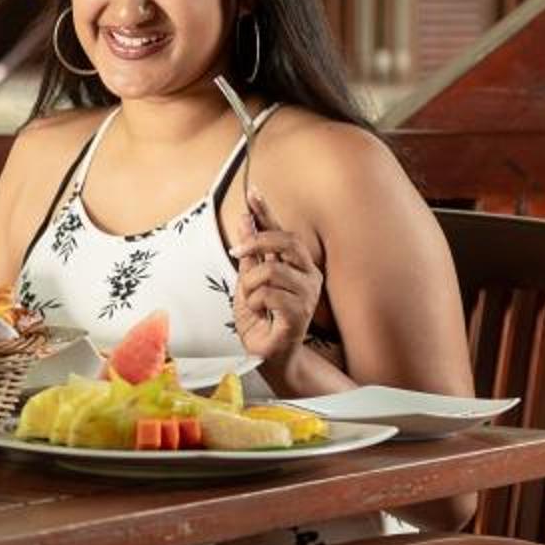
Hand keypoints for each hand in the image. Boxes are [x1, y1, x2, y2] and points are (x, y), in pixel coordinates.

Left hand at [229, 195, 324, 371]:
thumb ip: (250, 253)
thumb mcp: (247, 281)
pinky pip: (269, 293)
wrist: (266, 353)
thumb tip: (244, 219)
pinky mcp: (300, 313)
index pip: (282, 231)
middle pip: (287, 240)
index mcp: (295, 265)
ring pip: (271, 270)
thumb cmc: (260, 320)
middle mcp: (307, 275)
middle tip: (236, 253)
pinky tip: (259, 312)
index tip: (252, 191)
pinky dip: (254, 301)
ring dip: (250, 284)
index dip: (267, 211)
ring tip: (251, 299)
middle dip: (257, 241)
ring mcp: (307, 294)